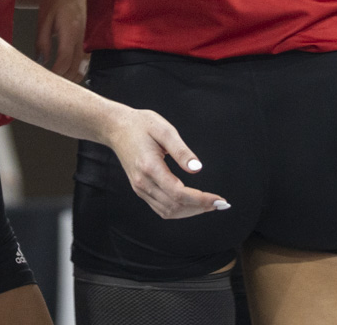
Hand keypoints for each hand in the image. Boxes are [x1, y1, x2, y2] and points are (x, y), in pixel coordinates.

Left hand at [35, 0, 86, 80]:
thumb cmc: (54, 0)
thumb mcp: (43, 19)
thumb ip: (42, 41)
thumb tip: (42, 61)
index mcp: (70, 29)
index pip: (65, 58)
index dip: (56, 72)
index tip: (47, 81)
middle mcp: (81, 35)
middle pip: (75, 66)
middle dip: (64, 79)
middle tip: (51, 88)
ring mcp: (86, 38)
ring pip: (83, 65)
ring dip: (73, 77)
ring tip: (60, 86)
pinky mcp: (87, 39)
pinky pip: (85, 60)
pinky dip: (78, 70)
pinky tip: (70, 76)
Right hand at [100, 106, 229, 219]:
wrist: (116, 128)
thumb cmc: (141, 125)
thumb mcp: (164, 129)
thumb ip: (181, 150)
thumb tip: (197, 169)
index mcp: (149, 167)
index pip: (178, 193)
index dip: (200, 199)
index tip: (219, 199)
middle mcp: (143, 182)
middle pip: (174, 206)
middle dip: (200, 208)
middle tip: (220, 203)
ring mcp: (140, 188)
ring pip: (168, 211)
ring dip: (191, 211)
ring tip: (210, 205)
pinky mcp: (141, 189)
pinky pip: (161, 208)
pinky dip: (179, 210)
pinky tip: (192, 204)